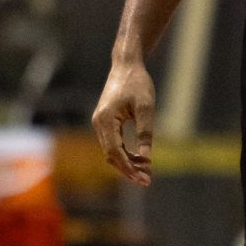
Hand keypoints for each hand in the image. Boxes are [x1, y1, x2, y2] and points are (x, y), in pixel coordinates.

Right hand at [92, 61, 156, 185]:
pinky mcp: (105, 121)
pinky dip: (124, 152)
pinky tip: (139, 159)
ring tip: (146, 171)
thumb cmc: (138, 83)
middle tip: (147, 180)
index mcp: (105, 120)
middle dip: (128, 169)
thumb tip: (145, 158)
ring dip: (127, 162)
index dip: (129, 167)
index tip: (144, 178)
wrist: (126, 64)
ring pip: (111, 150)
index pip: (115, 152)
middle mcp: (98, 123)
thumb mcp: (146, 108)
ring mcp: (99, 122)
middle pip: (111, 155)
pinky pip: (112, 143)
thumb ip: (145, 134)